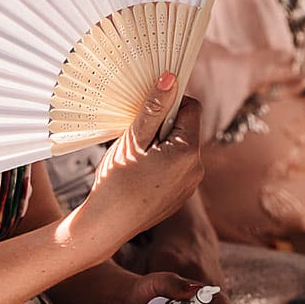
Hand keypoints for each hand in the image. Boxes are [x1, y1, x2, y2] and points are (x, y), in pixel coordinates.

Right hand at [76, 73, 203, 250]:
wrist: (108, 225)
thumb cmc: (117, 181)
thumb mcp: (133, 138)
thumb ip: (154, 107)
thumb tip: (171, 78)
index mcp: (188, 152)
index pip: (191, 108)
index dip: (170, 102)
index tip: (147, 108)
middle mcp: (196, 169)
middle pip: (185, 129)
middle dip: (162, 125)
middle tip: (135, 135)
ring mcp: (190, 185)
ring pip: (179, 149)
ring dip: (160, 144)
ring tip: (134, 156)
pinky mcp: (180, 196)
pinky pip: (175, 168)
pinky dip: (160, 163)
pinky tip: (138, 173)